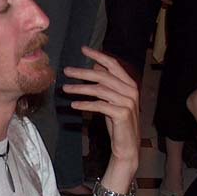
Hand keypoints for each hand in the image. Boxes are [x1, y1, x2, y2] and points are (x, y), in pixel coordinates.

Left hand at [62, 47, 139, 173]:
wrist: (127, 146)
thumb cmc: (117, 122)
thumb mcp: (111, 100)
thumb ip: (106, 83)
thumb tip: (95, 66)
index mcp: (130, 84)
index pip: (113, 64)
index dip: (98, 55)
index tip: (83, 49)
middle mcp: (131, 90)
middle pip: (103, 76)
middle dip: (82, 72)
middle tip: (66, 71)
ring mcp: (128, 102)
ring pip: (99, 90)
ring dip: (80, 89)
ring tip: (65, 89)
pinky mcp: (122, 114)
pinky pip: (99, 105)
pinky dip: (85, 104)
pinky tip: (74, 105)